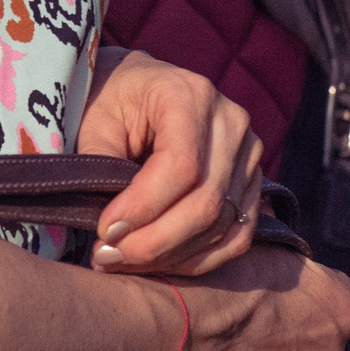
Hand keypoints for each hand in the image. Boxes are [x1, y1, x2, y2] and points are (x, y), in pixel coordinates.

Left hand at [77, 49, 262, 276]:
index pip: (181, 166)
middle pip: (206, 202)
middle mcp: (230, 122)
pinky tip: (161, 263)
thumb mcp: (96, 121)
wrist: (140, 87)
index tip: (105, 231)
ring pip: (221, 225)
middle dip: (154, 241)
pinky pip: (237, 236)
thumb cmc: (112, 101)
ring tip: (125, 262)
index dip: (144, 207)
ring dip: (171, 255)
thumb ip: (102, 167)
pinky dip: (199, 258)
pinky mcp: (252, 182)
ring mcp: (249, 153)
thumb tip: (112, 231)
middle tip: (109, 258)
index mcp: (189, 95)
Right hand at [164, 247, 349, 350]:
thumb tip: (288, 266)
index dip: (307, 300)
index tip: (278, 298)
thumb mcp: (269, 248)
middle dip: (291, 345)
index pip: (337, 303)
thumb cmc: (218, 278)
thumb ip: (296, 267)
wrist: (178, 324)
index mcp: (343, 309)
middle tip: (250, 329)